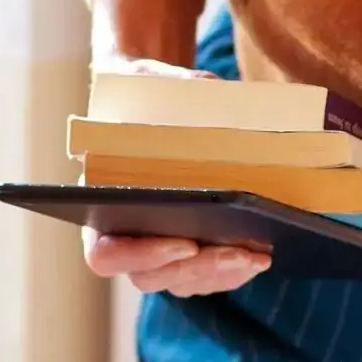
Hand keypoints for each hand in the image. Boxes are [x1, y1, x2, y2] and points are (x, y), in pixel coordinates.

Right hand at [83, 0, 268, 295]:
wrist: (153, 97)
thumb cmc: (144, 91)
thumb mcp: (152, 81)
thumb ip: (176, 90)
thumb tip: (217, 97)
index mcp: (98, 203)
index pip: (105, 253)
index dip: (140, 255)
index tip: (183, 241)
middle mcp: (121, 234)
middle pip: (150, 276)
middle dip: (197, 268)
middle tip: (237, 253)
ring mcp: (154, 248)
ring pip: (181, 281)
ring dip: (220, 274)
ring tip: (257, 255)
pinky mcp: (185, 249)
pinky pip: (204, 275)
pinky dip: (233, 270)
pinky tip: (263, 253)